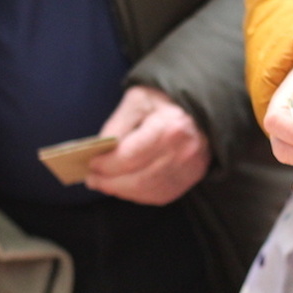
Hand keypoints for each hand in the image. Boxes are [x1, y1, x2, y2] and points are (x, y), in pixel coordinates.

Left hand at [84, 85, 209, 204]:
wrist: (202, 103)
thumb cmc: (168, 98)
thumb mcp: (138, 99)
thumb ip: (118, 124)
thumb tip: (100, 150)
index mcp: (169, 127)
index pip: (130, 157)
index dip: (106, 165)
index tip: (91, 163)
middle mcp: (183, 152)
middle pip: (138, 179)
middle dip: (110, 182)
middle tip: (92, 179)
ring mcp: (191, 167)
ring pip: (149, 191)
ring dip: (122, 191)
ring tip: (105, 184)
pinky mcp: (193, 176)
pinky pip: (162, 195)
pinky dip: (140, 195)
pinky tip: (126, 187)